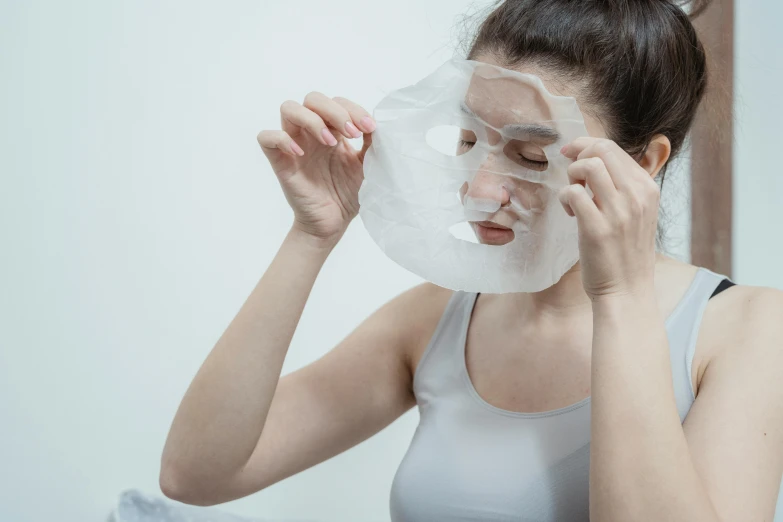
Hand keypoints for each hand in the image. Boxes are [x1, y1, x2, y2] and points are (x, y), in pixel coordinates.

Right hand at [257, 92, 375, 246]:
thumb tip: (377, 123)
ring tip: (331, 142)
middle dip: (335, 110)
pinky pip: (267, 138)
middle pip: (313, 98)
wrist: (333, 224)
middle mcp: (311, 133)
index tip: (369, 128)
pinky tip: (301, 153)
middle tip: (352, 133)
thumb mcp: (367, 166)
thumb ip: (372, 144)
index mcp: (332, 130)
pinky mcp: (280, 162)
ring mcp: (294, 145)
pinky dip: (281, 139)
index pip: (337, 102)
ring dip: (312, 119)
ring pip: (289, 109)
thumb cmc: (347, 194)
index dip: (353, 109)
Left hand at [558, 138, 659, 299]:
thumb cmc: (626, 253)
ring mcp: (618, 212)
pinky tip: (570, 213)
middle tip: (571, 176)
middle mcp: (637, 196)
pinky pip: (573, 194)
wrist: (627, 291)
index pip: (614, 148)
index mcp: (647, 189)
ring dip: (572, 175)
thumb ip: (623, 188)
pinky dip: (565, 197)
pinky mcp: (597, 229)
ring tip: (574, 195)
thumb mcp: (637, 213)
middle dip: (578, 155)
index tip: (572, 154)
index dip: (587, 145)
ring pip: (589, 166)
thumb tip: (595, 161)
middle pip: (601, 150)